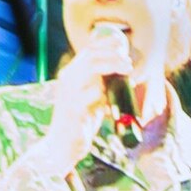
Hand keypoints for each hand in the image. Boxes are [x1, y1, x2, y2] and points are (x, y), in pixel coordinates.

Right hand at [28, 26, 135, 178]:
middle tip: (129, 63)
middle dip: (113, 55)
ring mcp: (68, 93)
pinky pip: (93, 94)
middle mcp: (67, 80)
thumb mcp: (89, 98)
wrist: (60, 147)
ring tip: (127, 72)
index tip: (122, 42)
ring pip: (92, 70)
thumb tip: (122, 73)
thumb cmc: (80, 122)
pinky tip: (113, 102)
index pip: (87, 51)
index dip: (105, 43)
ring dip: (112, 68)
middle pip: (91, 56)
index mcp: (69, 75)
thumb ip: (100, 85)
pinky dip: (107, 94)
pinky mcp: (73, 109)